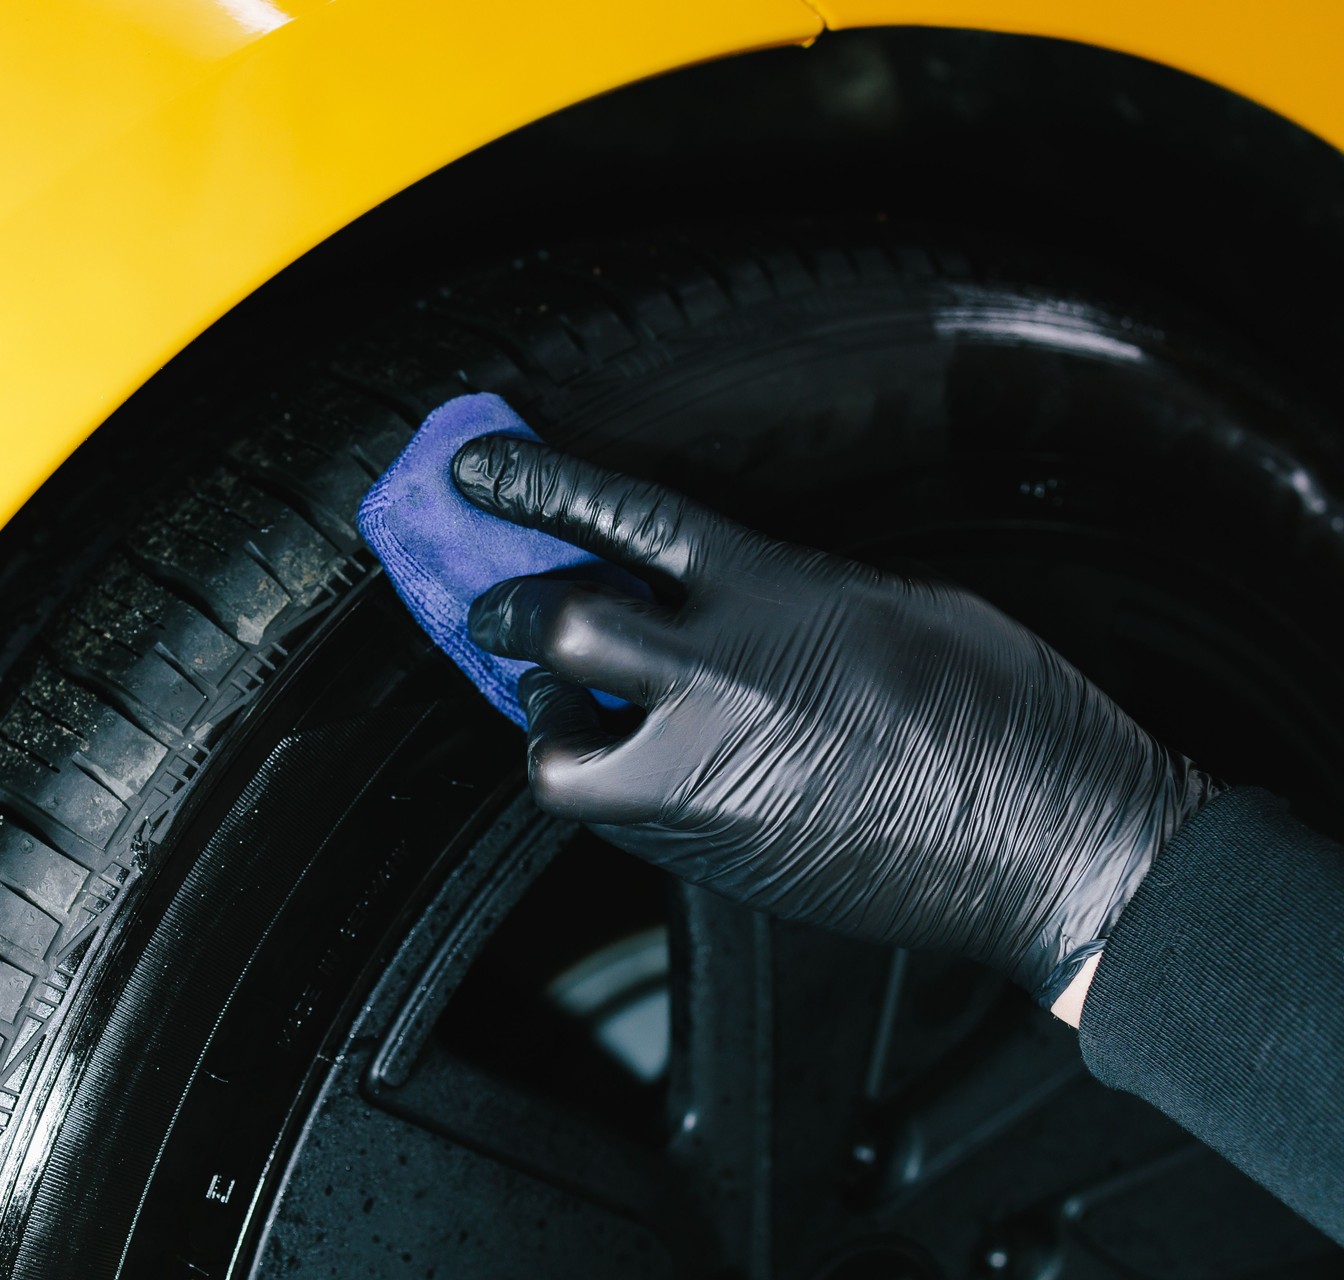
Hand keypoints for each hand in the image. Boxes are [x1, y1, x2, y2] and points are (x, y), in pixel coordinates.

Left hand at [452, 436, 1218, 1003]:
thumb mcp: (899, 603)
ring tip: (567, 707)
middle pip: (559, 623)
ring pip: (556, 747)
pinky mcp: (709, 852)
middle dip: (507, 610)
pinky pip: (606, 815)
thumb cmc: (1005, 716)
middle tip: (496, 608)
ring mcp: (709, 774)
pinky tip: (626, 769)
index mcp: (779, 591)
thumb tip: (712, 585)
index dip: (535, 485)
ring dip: (545, 718)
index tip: (473, 472)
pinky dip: (595, 785)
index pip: (622, 515)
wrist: (1057, 849)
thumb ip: (785, 588)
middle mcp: (727, 677)